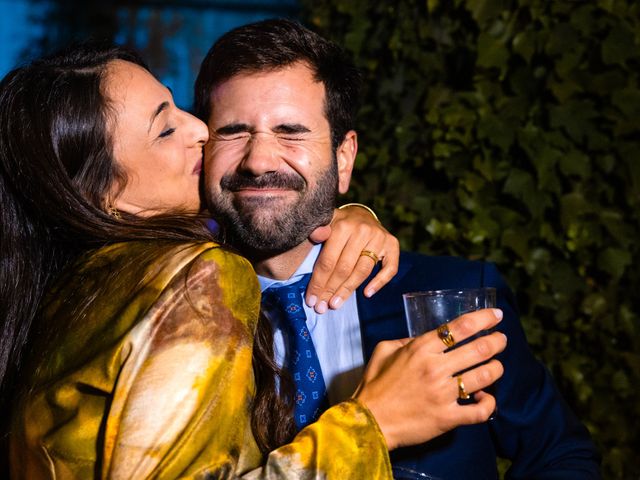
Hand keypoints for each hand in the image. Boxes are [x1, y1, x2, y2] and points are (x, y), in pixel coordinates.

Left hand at [306, 205, 399, 312]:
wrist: (362, 214)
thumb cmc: (339, 225)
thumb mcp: (324, 223)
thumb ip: (317, 230)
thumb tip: (316, 236)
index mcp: (342, 226)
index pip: (328, 260)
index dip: (319, 282)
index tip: (311, 300)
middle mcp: (362, 231)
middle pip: (344, 268)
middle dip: (331, 290)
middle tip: (322, 307)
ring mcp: (379, 238)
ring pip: (362, 271)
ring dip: (348, 290)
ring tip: (336, 304)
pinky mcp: (392, 244)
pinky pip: (389, 269)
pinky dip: (379, 283)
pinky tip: (367, 293)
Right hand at [354, 308, 505, 449]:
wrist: (369, 421)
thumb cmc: (375, 385)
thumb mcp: (384, 351)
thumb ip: (406, 340)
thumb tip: (424, 338)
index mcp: (420, 349)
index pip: (460, 328)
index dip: (483, 319)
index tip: (496, 316)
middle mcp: (435, 368)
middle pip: (479, 349)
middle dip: (497, 341)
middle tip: (501, 339)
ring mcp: (443, 394)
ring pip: (484, 376)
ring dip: (496, 368)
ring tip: (496, 366)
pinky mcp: (448, 418)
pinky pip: (480, 411)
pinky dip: (488, 403)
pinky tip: (485, 397)